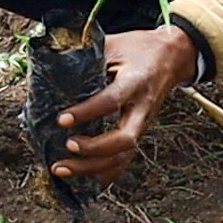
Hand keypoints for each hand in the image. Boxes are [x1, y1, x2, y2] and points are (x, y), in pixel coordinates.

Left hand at [52, 26, 196, 184]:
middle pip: (125, 139)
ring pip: (124, 156)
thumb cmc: (139, 48)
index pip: (111, 102)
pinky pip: (125, 160)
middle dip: (93, 149)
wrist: (172, 56)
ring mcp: (143, 123)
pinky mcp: (140, 132)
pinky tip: (84, 178)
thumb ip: (86, 56)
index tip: (61, 119)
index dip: (86, 113)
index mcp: (135, 81)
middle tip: (67, 146)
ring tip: (62, 168)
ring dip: (92, 167)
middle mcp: (142, 107)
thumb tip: (50, 66)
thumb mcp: (114, 44)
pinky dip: (104, 173)